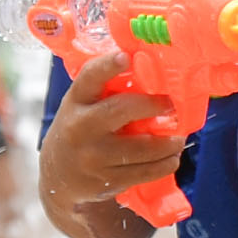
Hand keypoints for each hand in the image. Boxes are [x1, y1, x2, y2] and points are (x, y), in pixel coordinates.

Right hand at [39, 52, 180, 235]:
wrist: (58, 176)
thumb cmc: (80, 130)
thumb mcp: (81, 106)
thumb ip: (105, 92)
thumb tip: (152, 71)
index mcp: (76, 101)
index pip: (90, 78)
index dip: (108, 66)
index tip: (127, 57)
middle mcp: (80, 127)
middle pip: (121, 110)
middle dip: (152, 105)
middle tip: (171, 105)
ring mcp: (93, 156)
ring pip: (142, 147)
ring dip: (169, 143)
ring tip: (178, 138)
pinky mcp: (106, 180)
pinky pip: (145, 172)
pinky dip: (165, 164)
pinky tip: (172, 158)